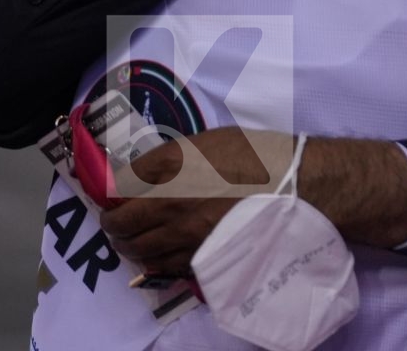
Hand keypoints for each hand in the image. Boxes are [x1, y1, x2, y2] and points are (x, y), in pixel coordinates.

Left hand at [99, 127, 291, 275]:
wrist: (295, 188)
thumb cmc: (256, 155)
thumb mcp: (208, 140)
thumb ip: (171, 158)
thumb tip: (145, 172)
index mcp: (169, 167)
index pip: (119, 185)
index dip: (111, 191)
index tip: (114, 194)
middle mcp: (168, 204)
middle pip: (121, 223)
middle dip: (113, 223)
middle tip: (115, 221)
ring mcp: (184, 236)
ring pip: (139, 250)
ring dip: (129, 245)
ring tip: (132, 241)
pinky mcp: (200, 259)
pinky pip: (165, 267)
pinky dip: (154, 262)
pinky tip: (158, 256)